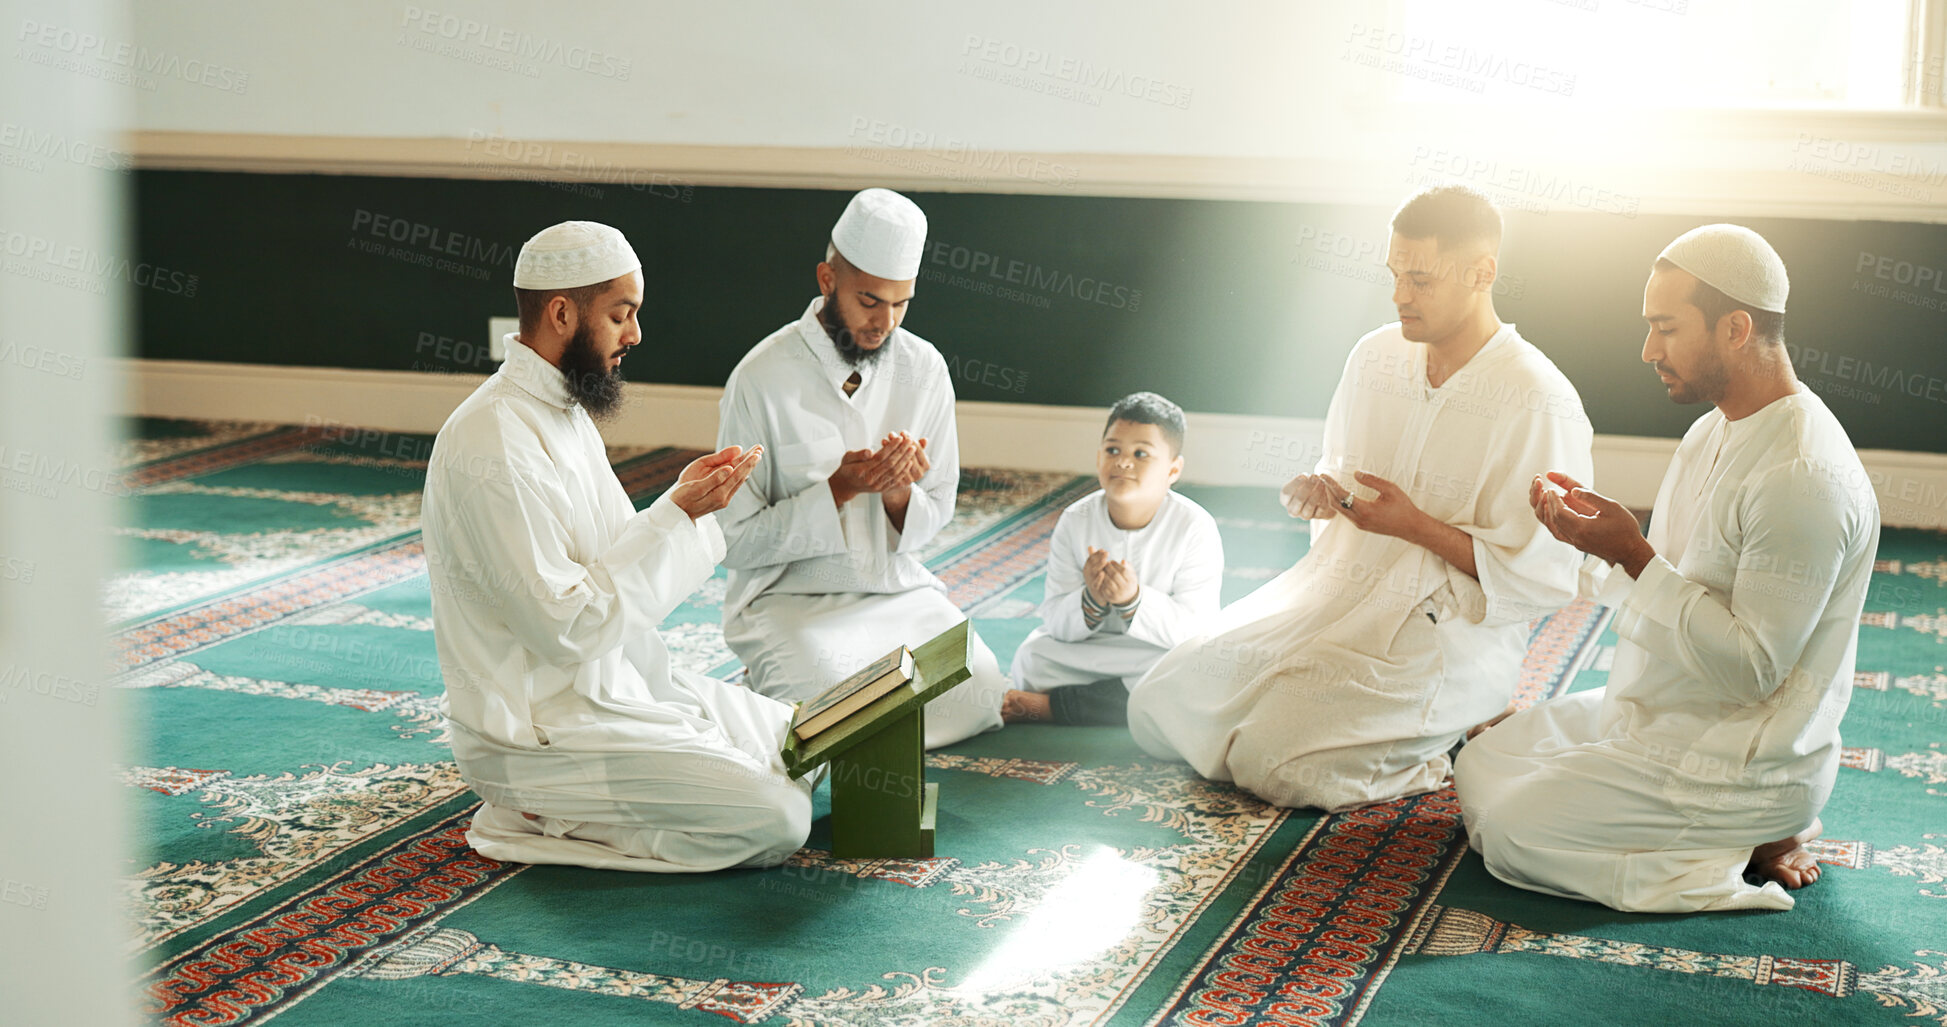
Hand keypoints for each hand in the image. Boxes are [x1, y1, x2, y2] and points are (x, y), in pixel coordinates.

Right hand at [670, 445, 761, 519]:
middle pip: (741, 476)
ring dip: (747, 467)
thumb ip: (714, 478)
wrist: (676, 514)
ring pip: (738, 480)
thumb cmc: (682, 498)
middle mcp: (724, 498)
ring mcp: (723, 499)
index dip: (747, 463)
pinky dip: (740, 474)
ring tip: (755, 455)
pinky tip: (744, 471)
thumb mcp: (696, 487)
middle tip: (760, 449)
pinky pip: (733, 484)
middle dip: (751, 462)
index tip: (756, 452)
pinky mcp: (719, 499)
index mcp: (719, 494)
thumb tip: (730, 468)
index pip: (737, 475)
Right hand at [828, 433, 929, 504]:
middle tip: (909, 440)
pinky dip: (904, 471)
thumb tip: (870, 451)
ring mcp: (878, 485)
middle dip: (902, 451)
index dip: (891, 447)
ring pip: (895, 472)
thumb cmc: (847, 468)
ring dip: (905, 460)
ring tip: (912, 448)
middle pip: (890, 464)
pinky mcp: (882, 488)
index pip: (880, 457)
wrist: (846, 485)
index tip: (899, 438)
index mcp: (861, 470)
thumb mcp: (847, 458)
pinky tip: (909, 462)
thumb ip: (858, 454)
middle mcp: (871, 480)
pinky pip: (896, 480)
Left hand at [1083, 546, 1138, 605]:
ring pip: (1109, 582)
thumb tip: (1123, 560)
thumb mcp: (1131, 574)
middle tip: (1105, 564)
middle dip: (1109, 568)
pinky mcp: (1111, 597)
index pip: (1123, 570)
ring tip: (1102, 570)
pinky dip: (1102, 582)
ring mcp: (1118, 593)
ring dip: (1104, 574)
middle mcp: (1125, 587)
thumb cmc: (1129, 582)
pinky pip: (1105, 589)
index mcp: (1131, 581)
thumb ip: (1128, 567)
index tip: (1111, 561)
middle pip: (1115, 575)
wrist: (1128, 597)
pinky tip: (1101, 578)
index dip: (1116, 565)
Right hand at [1281, 473, 1339, 519]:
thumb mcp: (1299, 482)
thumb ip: (1300, 479)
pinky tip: (1324, 488)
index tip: (1304, 475)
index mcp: (1285, 501)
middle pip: (1299, 499)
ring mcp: (1305, 515)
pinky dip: (1324, 496)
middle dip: (1308, 486)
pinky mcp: (1317, 516)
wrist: (1317, 499)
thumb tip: (1304, 477)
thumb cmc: (1305, 488)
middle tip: (1314, 476)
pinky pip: (1321, 507)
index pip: (1286, 493)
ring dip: (1317, 491)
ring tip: (1321, 481)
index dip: (1295, 483)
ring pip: (1310, 504)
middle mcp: (1293, 510)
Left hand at [1323, 471, 1428, 540]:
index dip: (1331, 484)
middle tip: (1323, 478)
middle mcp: (1359, 520)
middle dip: (1327, 491)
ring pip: (1340, 510)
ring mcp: (1360, 524)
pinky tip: (1340, 495)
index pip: (1342, 495)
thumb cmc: (1403, 508)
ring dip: (1333, 497)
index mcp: (1365, 510)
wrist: (1411, 527)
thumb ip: (1372, 480)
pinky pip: (1346, 514)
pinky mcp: (1362, 526)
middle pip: (1336, 504)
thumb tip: (1356, 474)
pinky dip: (1340, 503)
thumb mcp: (1390, 489)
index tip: (1324, 476)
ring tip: (1329, 485)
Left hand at [1530, 471, 1655, 576]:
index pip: (1559, 513)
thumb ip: (1591, 497)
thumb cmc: (1625, 529)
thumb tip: (1572, 490)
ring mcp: (1576, 543)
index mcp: (1583, 528)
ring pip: (1555, 528)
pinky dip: (1555, 522)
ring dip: (1550, 513)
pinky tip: (1558, 513)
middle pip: (1554, 520)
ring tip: (1550, 501)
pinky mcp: (1578, 545)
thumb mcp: (1612, 507)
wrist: (1630, 552)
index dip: (1553, 500)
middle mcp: (1576, 538)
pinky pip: (1560, 533)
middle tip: (1548, 492)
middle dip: (1549, 505)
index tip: (1551, 490)